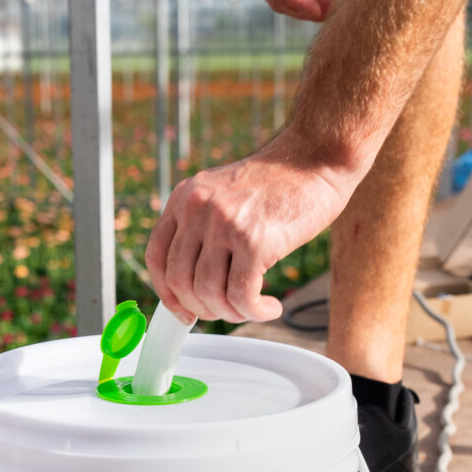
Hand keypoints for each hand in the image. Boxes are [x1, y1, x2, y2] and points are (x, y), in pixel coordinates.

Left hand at [145, 132, 352, 324]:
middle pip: (180, 281)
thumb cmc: (276, 186)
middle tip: (226, 312)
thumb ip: (201, 231)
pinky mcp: (254, 240)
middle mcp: (197, 208)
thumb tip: (190, 289)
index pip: (156, 256)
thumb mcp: (223, 197)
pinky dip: (255, 312)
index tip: (183, 312)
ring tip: (253, 308)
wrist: (315, 159)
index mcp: (184, 198)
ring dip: (231, 313)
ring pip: (210, 293)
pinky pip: (242, 296)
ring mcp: (224, 223)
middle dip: (202, 308)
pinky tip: (270, 308)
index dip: (167, 294)